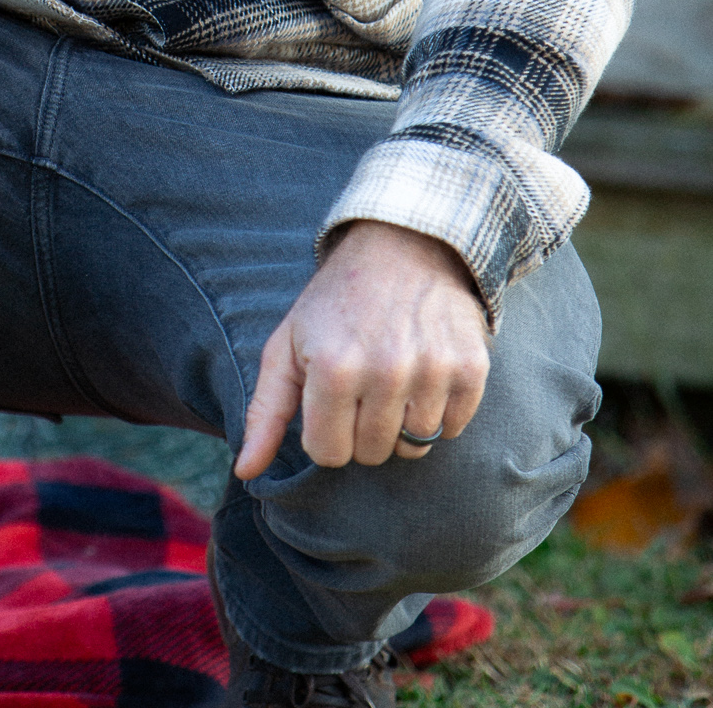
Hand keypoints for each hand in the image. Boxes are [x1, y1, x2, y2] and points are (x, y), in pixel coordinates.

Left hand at [234, 221, 490, 478]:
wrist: (401, 245)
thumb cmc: (334, 302)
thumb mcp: (286, 345)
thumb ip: (264, 411)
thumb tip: (244, 471)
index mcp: (332, 369)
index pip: (328, 455)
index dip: (324, 431)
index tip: (328, 398)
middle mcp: (384, 372)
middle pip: (371, 454)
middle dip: (360, 427)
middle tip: (361, 382)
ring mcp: (432, 371)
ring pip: (414, 447)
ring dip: (400, 421)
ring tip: (391, 375)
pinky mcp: (470, 368)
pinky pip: (451, 429)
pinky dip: (437, 411)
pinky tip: (423, 372)